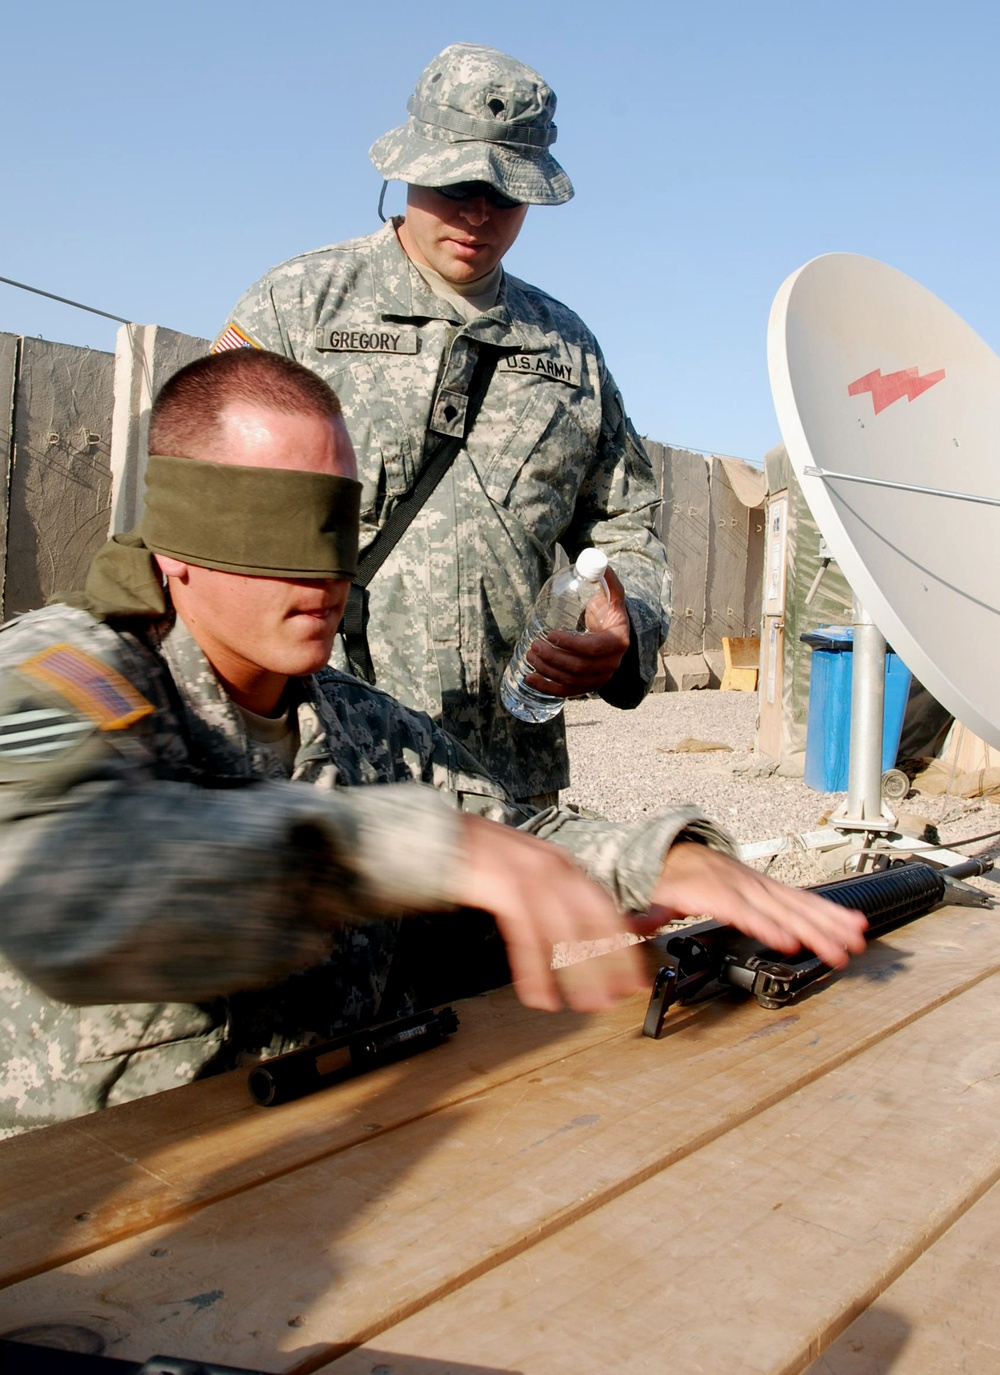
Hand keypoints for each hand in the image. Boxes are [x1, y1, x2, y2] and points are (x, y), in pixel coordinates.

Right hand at [455, 814, 644, 1012]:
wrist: (442, 837)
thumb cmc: (483, 859)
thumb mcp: (529, 871)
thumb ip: (555, 896)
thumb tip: (580, 934)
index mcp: (562, 864)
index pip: (605, 909)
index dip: (622, 947)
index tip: (633, 978)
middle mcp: (553, 867)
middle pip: (592, 922)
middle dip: (607, 965)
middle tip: (614, 999)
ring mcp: (529, 875)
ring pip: (563, 933)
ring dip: (576, 975)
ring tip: (585, 1005)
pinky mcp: (503, 888)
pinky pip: (526, 938)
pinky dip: (535, 972)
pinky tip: (539, 996)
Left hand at [522, 566, 630, 697]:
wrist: (613, 634)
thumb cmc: (608, 612)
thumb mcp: (612, 596)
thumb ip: (607, 580)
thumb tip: (598, 562)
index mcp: (617, 642)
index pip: (593, 648)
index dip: (570, 644)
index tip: (550, 634)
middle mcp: (611, 664)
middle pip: (578, 667)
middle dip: (553, 658)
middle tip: (534, 645)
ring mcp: (599, 679)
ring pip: (570, 681)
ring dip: (546, 670)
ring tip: (530, 655)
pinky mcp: (587, 687)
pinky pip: (566, 692)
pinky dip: (546, 688)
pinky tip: (530, 679)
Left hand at [638, 843, 867, 969]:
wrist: (674, 853)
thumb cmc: (665, 879)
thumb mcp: (650, 896)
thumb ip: (647, 914)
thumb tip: (637, 925)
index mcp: (711, 889)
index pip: (741, 909)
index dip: (764, 925)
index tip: (787, 942)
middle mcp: (742, 884)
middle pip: (780, 908)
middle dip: (813, 930)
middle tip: (839, 950)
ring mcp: (758, 884)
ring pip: (798, 903)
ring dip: (830, 921)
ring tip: (857, 937)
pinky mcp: (769, 888)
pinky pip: (801, 899)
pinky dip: (828, 910)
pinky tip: (850, 922)